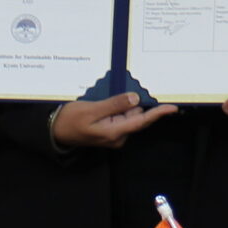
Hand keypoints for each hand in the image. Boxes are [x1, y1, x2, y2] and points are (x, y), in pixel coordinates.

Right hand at [51, 93, 180, 148]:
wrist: (55, 131)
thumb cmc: (71, 120)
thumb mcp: (92, 109)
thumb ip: (115, 105)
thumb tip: (135, 99)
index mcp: (115, 133)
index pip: (141, 121)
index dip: (158, 114)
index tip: (172, 108)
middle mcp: (118, 136)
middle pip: (135, 116)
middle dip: (133, 103)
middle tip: (120, 92)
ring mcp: (113, 134)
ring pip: (127, 115)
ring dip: (123, 105)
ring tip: (104, 100)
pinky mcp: (109, 130)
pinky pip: (120, 116)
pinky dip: (117, 108)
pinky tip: (105, 103)